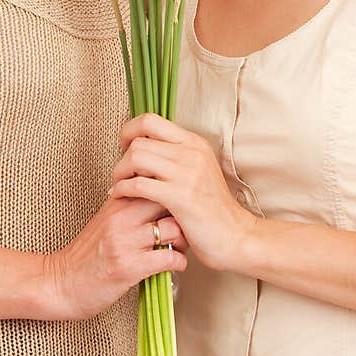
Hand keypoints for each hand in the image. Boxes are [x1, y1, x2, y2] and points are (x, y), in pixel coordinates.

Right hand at [46, 195, 187, 320]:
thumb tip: (160, 199)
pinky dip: (179, 262)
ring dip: (184, 241)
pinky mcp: (129, 267)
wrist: (60, 283)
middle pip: (169, 201)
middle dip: (184, 214)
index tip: (181, 207)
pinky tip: (175, 265)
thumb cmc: (86, 255)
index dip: (174, 194)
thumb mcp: (105, 220)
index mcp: (116, 203)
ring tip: (180, 248)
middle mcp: (120, 217)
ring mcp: (125, 241)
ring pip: (173, 229)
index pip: (154, 183)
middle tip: (186, 228)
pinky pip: (168, 258)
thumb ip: (128, 207)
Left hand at [109, 113, 253, 268]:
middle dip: (122, 158)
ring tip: (120, 186)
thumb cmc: (212, 209)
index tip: (124, 147)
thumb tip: (143, 148)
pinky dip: (123, 189)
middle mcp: (191, 152)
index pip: (150, 120)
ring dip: (120, 172)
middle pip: (139, 140)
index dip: (130, 131)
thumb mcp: (197, 171)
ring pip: (136, 157)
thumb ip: (175, 157)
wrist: (235, 236)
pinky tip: (122, 197)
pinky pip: (139, 184)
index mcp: (194, 143)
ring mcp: (187, 173)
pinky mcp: (180, 196)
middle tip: (121, 174)